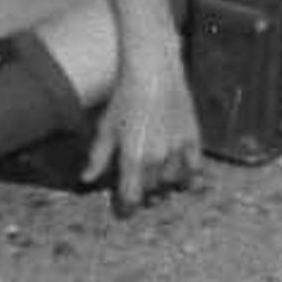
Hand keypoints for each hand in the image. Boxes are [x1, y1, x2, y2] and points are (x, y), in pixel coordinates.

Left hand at [87, 51, 202, 211]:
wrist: (153, 71)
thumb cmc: (125, 97)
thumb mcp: (106, 128)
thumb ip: (98, 157)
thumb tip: (86, 180)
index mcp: (132, 158)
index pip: (131, 197)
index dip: (126, 209)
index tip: (123, 210)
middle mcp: (156, 159)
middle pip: (150, 191)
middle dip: (143, 195)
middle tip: (138, 192)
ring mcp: (177, 149)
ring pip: (171, 183)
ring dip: (163, 187)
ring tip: (157, 186)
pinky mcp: (192, 138)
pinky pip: (194, 169)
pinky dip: (189, 179)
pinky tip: (184, 182)